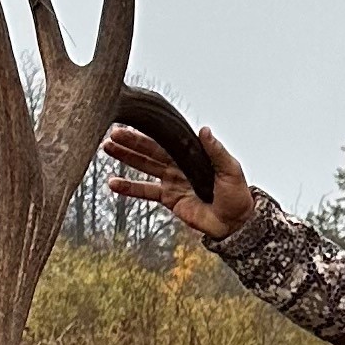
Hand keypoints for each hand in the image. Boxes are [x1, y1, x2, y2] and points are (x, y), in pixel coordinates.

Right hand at [106, 121, 254, 241]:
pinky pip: (145, 191)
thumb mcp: (230, 169)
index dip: (149, 131)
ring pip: (144, 166)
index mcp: (192, 154)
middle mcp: (179, 164)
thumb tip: (204, 129)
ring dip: (126, 158)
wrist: (235, 223)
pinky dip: (129, 188)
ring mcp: (171, 181)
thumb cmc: (238, 195)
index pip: (166, 139)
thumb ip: (215, 150)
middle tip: (111, 133)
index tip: (132, 122)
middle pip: (150, 150)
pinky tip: (113, 183)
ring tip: (107, 148)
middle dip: (131, 142)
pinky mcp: (168, 198)